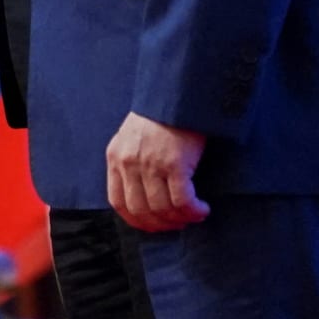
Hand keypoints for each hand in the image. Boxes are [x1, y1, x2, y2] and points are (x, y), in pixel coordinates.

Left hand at [106, 112, 210, 232]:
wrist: (177, 93)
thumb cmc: (159, 114)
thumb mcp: (132, 136)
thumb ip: (131, 161)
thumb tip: (145, 195)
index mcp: (115, 156)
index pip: (118, 202)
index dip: (136, 221)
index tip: (152, 226)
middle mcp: (129, 162)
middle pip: (140, 210)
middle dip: (160, 224)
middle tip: (177, 224)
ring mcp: (151, 164)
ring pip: (162, 209)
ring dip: (181, 219)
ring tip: (194, 215)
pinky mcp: (174, 164)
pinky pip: (182, 201)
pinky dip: (193, 211)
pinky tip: (202, 208)